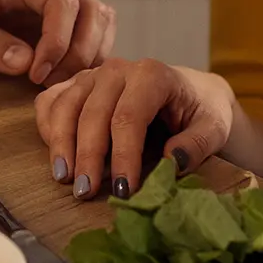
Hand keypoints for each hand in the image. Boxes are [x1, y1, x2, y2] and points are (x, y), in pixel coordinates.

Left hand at [0, 0, 114, 83]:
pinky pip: (91, 39)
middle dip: (81, 50)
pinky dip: (88, 60)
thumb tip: (24, 60)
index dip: (58, 40)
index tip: (36, 73)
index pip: (63, 2)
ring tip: (58, 82)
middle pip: (92, 10)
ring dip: (90, 55)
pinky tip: (63, 81)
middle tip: (52, 81)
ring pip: (99, 22)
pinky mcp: (54, 29)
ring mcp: (50, 10)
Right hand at [36, 58, 235, 199]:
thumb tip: (172, 161)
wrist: (190, 92)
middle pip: (93, 113)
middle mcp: (118, 69)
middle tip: (85, 192)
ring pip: (65, 105)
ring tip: (65, 179)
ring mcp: (94, 75)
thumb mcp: (215, 127)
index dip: (122, 155)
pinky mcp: (78, 84)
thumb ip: (198, 143)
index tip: (122, 190)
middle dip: (87, 156)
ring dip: (60, 144)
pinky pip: (50, 101)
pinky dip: (47, 127)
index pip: (129, 117)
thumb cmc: (200, 111)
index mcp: (152, 75)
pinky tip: (56, 156)